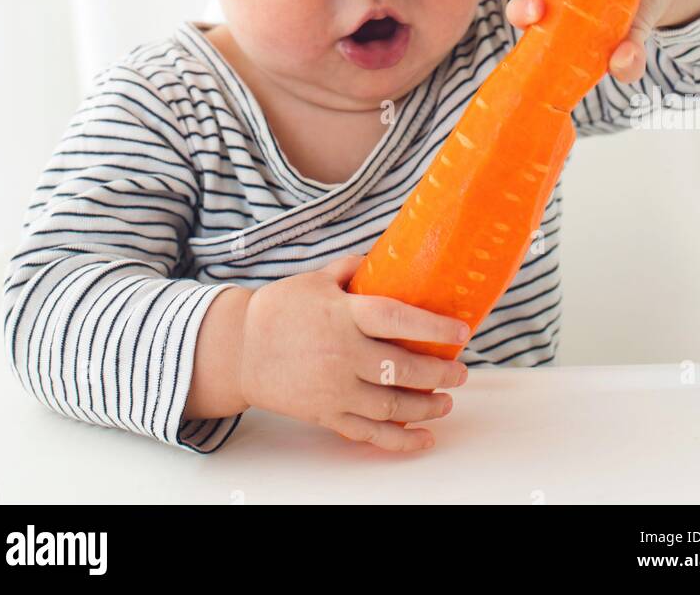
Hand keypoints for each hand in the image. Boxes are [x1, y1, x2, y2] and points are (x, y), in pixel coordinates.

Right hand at [237, 254, 468, 451]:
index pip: (397, 318)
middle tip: (461, 371)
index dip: (433, 325)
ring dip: (427, 406)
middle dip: (439, 373)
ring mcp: (334, 388)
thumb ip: (351, 269)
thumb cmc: (279, 310)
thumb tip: (385, 259)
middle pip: (402, 367)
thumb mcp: (315, 280)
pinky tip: (423, 437)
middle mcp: (342, 353)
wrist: (238, 349)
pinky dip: (400, 440)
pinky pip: (369, 433)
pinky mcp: (326, 413)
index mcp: (342, 314)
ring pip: (392, 405)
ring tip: (446, 401)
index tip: (462, 330)